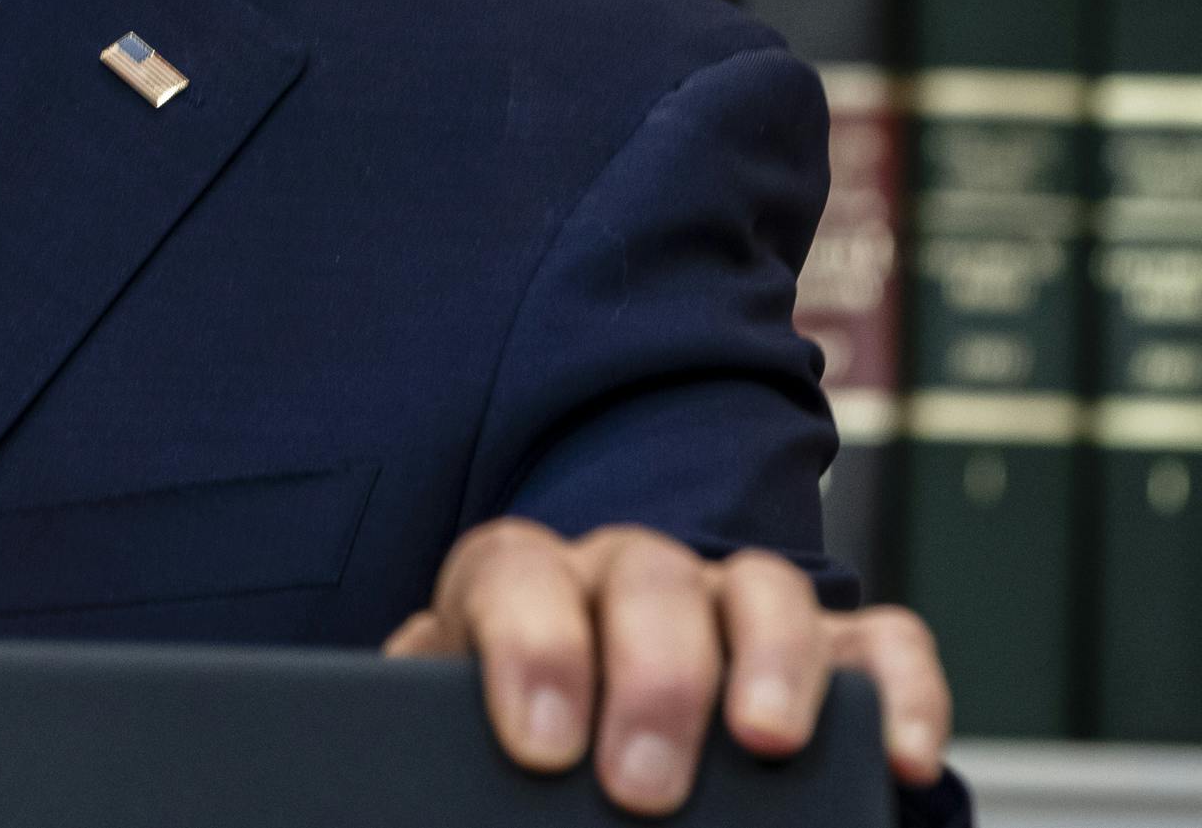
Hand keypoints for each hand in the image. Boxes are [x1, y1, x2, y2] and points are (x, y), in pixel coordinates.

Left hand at [383, 520, 948, 816]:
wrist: (571, 765)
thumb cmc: (516, 765)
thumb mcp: (476, 758)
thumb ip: (460, 759)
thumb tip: (473, 790)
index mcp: (523, 592)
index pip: (516, 573)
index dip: (531, 647)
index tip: (540, 748)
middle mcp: (630, 580)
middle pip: (650, 576)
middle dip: (654, 679)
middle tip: (644, 786)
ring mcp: (736, 608)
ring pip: (766, 588)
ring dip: (773, 663)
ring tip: (767, 745)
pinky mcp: (834, 657)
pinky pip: (882, 646)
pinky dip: (902, 693)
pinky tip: (901, 759)